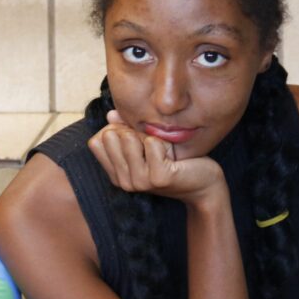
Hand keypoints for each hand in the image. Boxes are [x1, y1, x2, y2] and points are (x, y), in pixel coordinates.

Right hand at [87, 110, 227, 206]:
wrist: (203, 185)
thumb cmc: (174, 162)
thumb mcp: (145, 146)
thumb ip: (125, 131)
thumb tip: (111, 114)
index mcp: (116, 174)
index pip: (96, 141)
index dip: (114, 131)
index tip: (135, 137)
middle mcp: (123, 181)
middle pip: (110, 136)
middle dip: (131, 131)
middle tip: (152, 144)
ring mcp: (139, 182)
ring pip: (129, 137)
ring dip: (148, 136)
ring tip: (162, 150)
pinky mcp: (158, 178)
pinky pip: (152, 143)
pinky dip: (164, 142)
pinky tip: (173, 156)